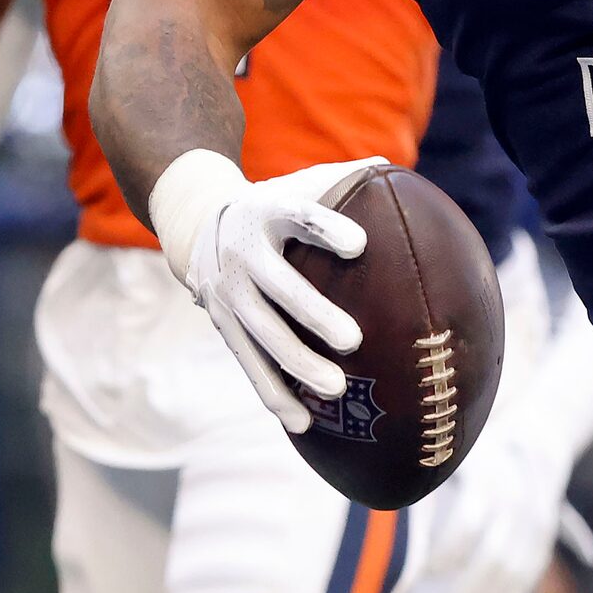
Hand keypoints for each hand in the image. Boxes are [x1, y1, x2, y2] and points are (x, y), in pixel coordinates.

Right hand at [150, 151, 384, 433]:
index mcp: (266, 212)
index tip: (359, 243)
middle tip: (353, 340)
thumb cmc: (275, 205)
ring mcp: (227, 292)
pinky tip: (302, 422)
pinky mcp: (222, 324)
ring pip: (260, 333)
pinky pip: (248, 362)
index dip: (325, 228)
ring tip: (337, 389)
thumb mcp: (298, 183)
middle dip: (312, 314)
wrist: (198, 222)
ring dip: (296, 363)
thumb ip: (345, 178)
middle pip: (277, 286)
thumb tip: (394, 170)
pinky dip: (273, 392)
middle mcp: (241, 252)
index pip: (297, 216)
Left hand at [416, 408, 577, 592]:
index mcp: (487, 464)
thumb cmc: (466, 448)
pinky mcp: (549, 528)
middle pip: (499, 551)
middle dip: (473, 588)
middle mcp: (519, 487)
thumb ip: (420, 486)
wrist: (536, 430)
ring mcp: (540, 509)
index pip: (472, 518)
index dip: (449, 551)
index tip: (427, 572)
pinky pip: (534, 567)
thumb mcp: (443, 453)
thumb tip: (387, 533)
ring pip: (520, 564)